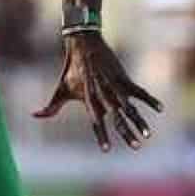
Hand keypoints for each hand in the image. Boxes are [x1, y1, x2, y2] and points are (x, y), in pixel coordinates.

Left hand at [33, 33, 162, 152]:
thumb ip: (51, 107)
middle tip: (136, 147)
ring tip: (148, 136)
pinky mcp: (124, 78)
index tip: (106, 151)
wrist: (83, 44)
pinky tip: (160, 109)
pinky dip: (150, 100)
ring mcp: (115, 87)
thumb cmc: (71, 69)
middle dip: (126, 134)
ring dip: (140, 122)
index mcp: (88, 100)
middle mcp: (103, 95)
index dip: (101, 136)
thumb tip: (33, 115)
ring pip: (130, 109)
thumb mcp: (61, 89)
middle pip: (117, 119)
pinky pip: (139, 92)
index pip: (95, 122)